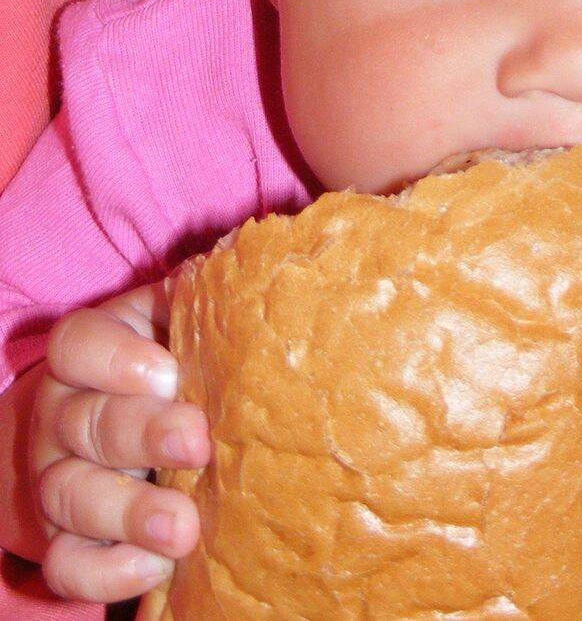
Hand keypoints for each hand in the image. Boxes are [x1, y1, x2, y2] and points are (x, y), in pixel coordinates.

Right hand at [29, 279, 209, 603]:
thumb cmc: (171, 364)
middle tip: (196, 444)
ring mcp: (58, 478)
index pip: (77, 344)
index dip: (113, 358)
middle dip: (140, 435)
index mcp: (90, 353)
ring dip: (127, 514)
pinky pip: (67, 563)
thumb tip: (259, 272)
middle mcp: (63, 413)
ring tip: (182, 528)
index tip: (167, 372)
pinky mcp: (65, 540)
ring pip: (70, 495)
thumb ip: (207, 302)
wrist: (120, 430)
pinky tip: (154, 567)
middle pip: (84, 422)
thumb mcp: (178, 324)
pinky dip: (105, 572)